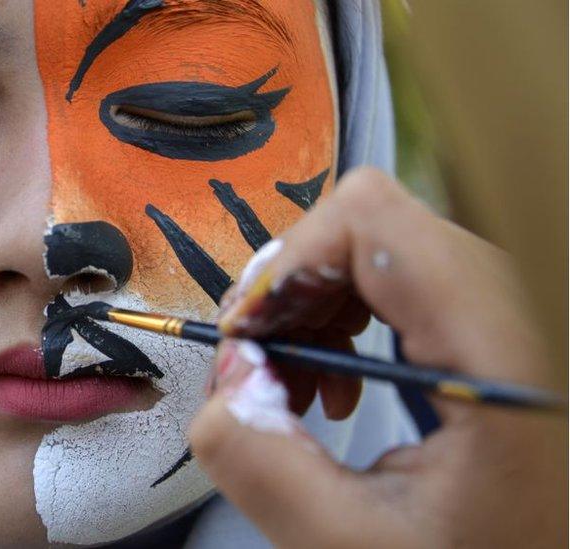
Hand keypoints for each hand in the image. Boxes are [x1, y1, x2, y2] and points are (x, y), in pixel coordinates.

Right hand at [189, 167, 566, 547]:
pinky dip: (337, 317)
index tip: (245, 331)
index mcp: (498, 355)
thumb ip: (266, 465)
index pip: (374, 222)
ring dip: (307, 306)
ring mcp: (501, 309)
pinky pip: (391, 275)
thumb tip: (225, 377)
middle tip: (256, 367)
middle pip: (366, 226)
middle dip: (288, 291)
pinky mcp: (484, 320)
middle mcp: (514, 311)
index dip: (287, 264)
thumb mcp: (352, 543)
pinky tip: (331, 384)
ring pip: (372, 244)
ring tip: (294, 388)